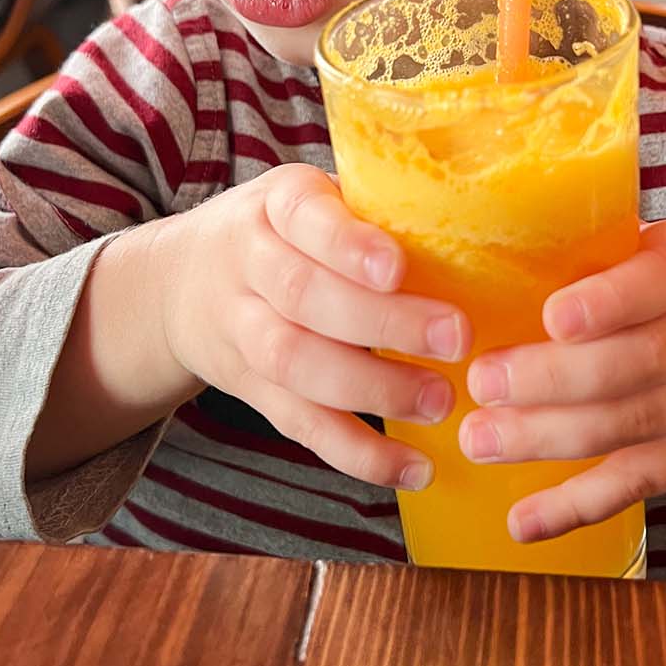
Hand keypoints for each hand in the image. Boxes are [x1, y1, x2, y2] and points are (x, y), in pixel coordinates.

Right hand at [154, 165, 470, 490]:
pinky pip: (300, 425)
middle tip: (457, 338)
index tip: (397, 268)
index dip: (348, 245)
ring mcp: (242, 331)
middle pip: (304, 297)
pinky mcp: (251, 391)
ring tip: (441, 401)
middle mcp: (249, 265)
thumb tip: (487, 224)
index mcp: (277, 205)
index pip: (305, 217)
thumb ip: (374, 210)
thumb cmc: (284, 233)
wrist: (177, 283)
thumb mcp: (313, 197)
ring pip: (296, 364)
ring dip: (373, 389)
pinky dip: (358, 454)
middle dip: (383, 322)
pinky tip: (413, 468)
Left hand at [458, 219, 665, 542]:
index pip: (661, 281)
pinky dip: (578, 507)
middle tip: (482, 383)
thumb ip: (590, 249)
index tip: (552, 316)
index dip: (610, 302)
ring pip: (636, 428)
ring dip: (551, 440)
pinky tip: (523, 522)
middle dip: (556, 379)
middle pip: (642, 363)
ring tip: (480, 440)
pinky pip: (639, 483)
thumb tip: (470, 248)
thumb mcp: (653, 246)